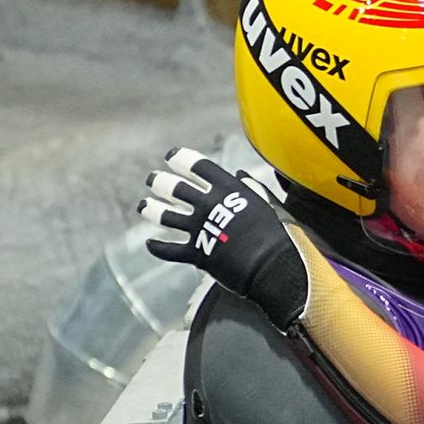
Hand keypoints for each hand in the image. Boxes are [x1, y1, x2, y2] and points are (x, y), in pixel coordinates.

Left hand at [137, 147, 294, 299]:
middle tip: (152, 179)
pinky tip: (150, 244)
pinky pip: (169, 250)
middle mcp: (209, 205)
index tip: (171, 156)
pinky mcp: (197, 254)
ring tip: (143, 206)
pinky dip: (158, 247)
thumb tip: (241, 175)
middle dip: (160, 182)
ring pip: (166, 216)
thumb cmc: (280, 235)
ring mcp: (200, 229)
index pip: (198, 167)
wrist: (275, 267)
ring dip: (152, 209)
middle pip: (175, 189)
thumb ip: (254, 189)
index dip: (182, 159)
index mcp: (228, 190)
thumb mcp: (271, 204)